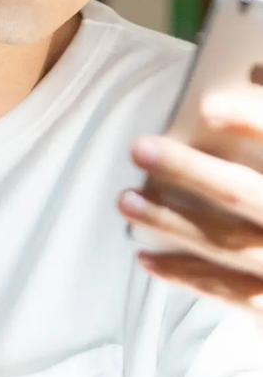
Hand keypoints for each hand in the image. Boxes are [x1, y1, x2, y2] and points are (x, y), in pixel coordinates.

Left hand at [117, 91, 262, 323]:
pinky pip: (228, 292)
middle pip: (244, 194)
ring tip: (126, 200)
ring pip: (227, 244)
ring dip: (170, 222)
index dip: (252, 122)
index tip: (207, 105)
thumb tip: (242, 84)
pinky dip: (186, 274)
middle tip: (140, 147)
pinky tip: (147, 257)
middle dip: (189, 171)